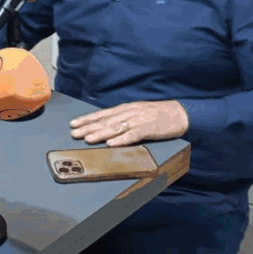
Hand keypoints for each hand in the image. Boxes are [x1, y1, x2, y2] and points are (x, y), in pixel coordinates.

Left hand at [69, 100, 188, 146]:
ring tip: (88, 139)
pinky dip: (121, 140)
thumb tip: (106, 126)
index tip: (73, 124)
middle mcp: (128, 113)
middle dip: (88, 127)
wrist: (179, 113)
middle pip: (105, 121)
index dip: (87, 119)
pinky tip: (111, 144)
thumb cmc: (157, 115)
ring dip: (100, 134)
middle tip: (74, 133)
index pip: (102, 114)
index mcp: (125, 109)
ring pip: (115, 128)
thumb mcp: (137, 113)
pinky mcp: (148, 129)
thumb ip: (122, 118)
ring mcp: (138, 120)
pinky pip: (133, 135)